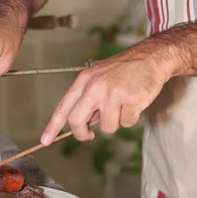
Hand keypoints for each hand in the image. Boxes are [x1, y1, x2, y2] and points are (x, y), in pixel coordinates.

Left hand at [40, 37, 175, 144]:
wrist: (151, 57)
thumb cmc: (126, 68)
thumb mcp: (100, 76)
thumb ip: (89, 97)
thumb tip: (84, 122)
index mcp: (85, 79)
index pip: (64, 106)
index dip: (53, 126)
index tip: (45, 140)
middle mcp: (95, 86)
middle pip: (77, 120)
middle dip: (83, 133)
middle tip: (90, 134)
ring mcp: (113, 93)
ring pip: (107, 127)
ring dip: (116, 121)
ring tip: (123, 103)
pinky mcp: (130, 100)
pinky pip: (126, 123)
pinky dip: (131, 117)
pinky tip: (135, 101)